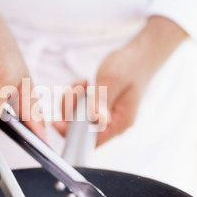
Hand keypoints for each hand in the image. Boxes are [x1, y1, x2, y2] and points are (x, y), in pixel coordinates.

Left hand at [53, 16, 187, 145]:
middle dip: (70, 110)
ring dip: (72, 101)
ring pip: (76, 119)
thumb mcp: (113, 79)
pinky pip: (79, 109)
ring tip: (83, 83)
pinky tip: (84, 84)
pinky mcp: (99, 109)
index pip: (92, 140)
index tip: (57, 122)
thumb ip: (101, 100)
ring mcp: (105, 117)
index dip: (72, 135)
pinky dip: (75, 96)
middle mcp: (112, 123)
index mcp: (120, 122)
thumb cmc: (130, 66)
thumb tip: (94, 119)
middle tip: (76, 90)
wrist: (139, 57)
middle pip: (80, 131)